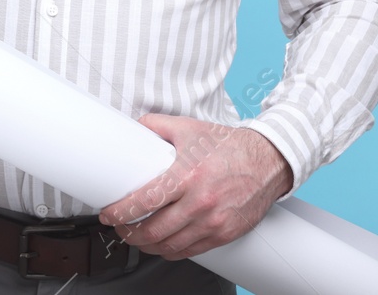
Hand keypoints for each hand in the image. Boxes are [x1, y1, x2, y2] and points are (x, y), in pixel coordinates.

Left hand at [96, 114, 293, 259]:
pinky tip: (162, 245)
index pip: (146, 201)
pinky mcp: (225, 234)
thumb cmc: (229, 146)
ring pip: (171, 246)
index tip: (108, 214)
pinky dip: (171, 252)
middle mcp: (201, 202)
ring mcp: (214, 222)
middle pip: (154, 231)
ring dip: (147, 246)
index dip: (122, 212)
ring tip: (136, 238)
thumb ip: (156, 126)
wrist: (268, 161)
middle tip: (119, 228)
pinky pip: (192, 251)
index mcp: (188, 176)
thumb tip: (133, 126)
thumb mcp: (189, 128)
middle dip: (129, 234)